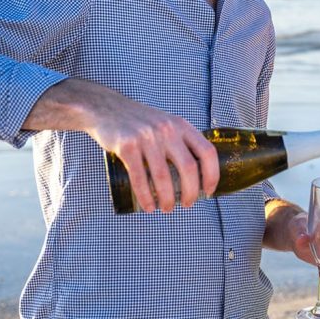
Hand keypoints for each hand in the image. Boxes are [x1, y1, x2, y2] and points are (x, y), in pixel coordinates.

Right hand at [83, 89, 218, 212]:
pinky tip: (149, 207)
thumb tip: (197, 174)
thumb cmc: (141, 123)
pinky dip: (146, 197)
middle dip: (191, 192)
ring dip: (167, 198)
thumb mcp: (166, 124)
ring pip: (163, 176)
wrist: (107, 109)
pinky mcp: (127, 146)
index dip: (212, 174)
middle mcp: (167, 129)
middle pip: (188, 168)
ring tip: (166, 208)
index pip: (206, 152)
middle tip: (187, 205)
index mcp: (181, 125)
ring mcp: (146, 137)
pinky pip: (139, 177)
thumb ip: (181, 142)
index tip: (208, 191)